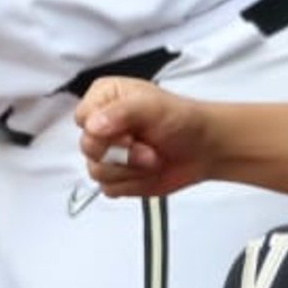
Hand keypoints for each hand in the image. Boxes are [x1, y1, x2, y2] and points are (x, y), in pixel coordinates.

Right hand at [75, 77, 220, 199]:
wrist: (204, 149)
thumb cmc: (182, 120)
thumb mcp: (152, 106)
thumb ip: (120, 112)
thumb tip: (93, 126)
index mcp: (105, 98)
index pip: (83, 118)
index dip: (104, 131)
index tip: (130, 132)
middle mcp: (102, 125)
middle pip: (88, 147)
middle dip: (122, 153)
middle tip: (147, 148)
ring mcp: (108, 152)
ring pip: (96, 171)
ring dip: (130, 170)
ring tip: (153, 159)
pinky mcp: (116, 176)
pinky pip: (109, 189)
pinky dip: (133, 184)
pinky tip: (148, 172)